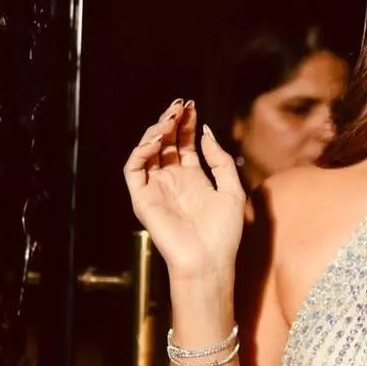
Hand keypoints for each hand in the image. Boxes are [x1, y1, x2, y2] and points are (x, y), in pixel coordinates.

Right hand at [123, 99, 245, 281]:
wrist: (209, 261)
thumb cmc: (224, 232)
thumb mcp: (232, 190)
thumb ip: (220, 161)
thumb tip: (207, 133)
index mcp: (193, 178)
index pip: (185, 143)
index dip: (187, 124)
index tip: (192, 106)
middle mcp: (172, 181)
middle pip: (166, 143)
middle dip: (171, 121)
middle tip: (179, 105)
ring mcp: (156, 189)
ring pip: (148, 152)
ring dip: (156, 132)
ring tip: (169, 119)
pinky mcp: (143, 199)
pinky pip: (134, 170)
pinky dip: (141, 152)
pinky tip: (157, 141)